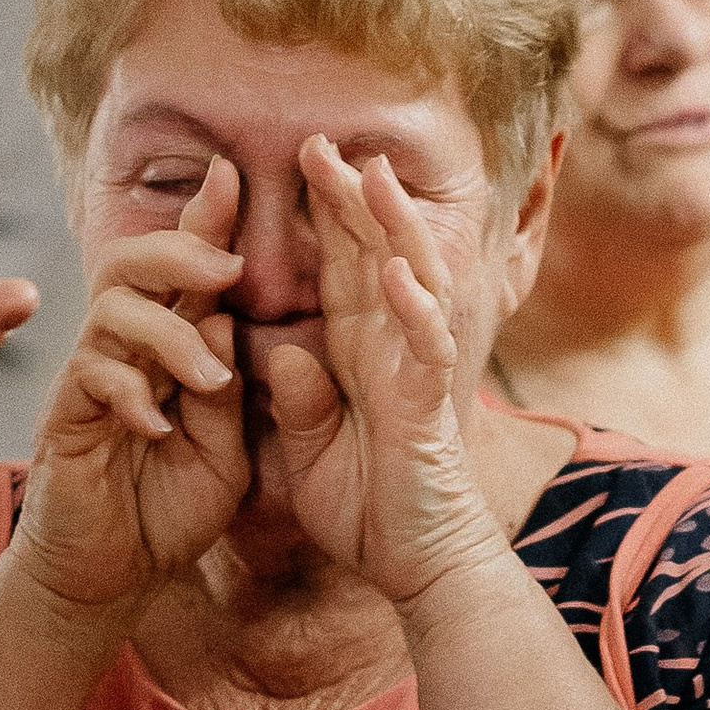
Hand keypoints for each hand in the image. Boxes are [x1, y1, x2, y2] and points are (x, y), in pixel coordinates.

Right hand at [13, 155, 249, 618]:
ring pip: (111, 312)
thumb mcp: (226, 449)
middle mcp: (124, 349)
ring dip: (168, 336)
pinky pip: (89, 378)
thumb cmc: (169, 507)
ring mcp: (89, 379)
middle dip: (179, 248)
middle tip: (228, 268)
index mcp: (169, 345)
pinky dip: (131, 393)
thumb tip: (225, 318)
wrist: (113, 576)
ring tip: (213, 384)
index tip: (234, 177)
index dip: (205, 221)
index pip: (185, 270)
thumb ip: (228, 388)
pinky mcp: (63, 418)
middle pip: (130, 263)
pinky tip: (160, 425)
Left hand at [264, 137, 495, 609]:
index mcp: (362, 355)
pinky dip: (411, 308)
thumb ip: (297, 402)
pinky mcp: (429, 407)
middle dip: (351, 199)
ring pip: (411, 284)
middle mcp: (393, 351)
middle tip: (320, 141)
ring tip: (371, 178)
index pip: (343, 271)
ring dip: (391, 230)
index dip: (326, 216)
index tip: (302, 163)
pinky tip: (393, 271)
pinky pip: (424, 348)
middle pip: (375, 257)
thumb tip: (280, 356)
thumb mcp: (311, 452)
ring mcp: (417, 372)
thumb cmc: (371, 513)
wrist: (419, 568)